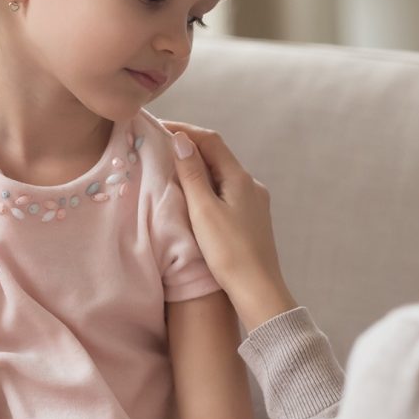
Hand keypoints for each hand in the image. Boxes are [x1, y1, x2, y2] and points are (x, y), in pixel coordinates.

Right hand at [164, 121, 297, 331]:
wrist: (259, 290)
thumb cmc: (229, 251)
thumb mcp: (204, 210)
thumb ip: (192, 174)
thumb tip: (182, 140)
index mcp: (240, 178)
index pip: (211, 141)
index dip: (185, 130)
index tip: (159, 128)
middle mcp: (251, 185)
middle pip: (218, 155)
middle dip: (190, 147)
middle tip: (160, 146)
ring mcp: (254, 202)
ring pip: (222, 174)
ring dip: (198, 167)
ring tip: (172, 169)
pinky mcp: (252, 219)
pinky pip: (226, 191)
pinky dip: (208, 186)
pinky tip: (194, 197)